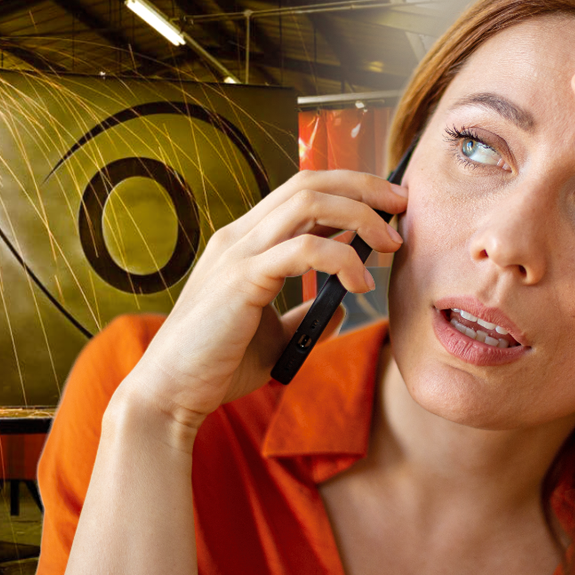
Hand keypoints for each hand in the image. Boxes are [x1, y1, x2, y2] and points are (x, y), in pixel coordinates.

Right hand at [121, 170, 406, 434]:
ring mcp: (237, 253)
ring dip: (359, 215)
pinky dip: (341, 258)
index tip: (388, 208)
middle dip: (363, 187)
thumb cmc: (215, 366)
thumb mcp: (273, 336)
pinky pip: (303, 249)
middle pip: (309, 182)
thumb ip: (304, 315)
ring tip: (390, 242)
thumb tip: (341, 307)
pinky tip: (360, 283)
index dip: (349, 189)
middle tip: (403, 206)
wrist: (171, 393)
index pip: (301, 192)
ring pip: (309, 202)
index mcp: (244, 243)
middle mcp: (239, 237)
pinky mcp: (241, 279)